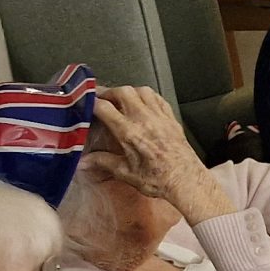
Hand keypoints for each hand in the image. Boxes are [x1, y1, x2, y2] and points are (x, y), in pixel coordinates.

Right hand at [87, 87, 232, 225]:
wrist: (186, 180)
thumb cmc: (158, 179)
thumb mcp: (125, 173)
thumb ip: (102, 162)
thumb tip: (83, 162)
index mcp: (129, 132)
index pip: (104, 107)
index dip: (91, 101)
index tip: (84, 102)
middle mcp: (145, 120)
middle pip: (123, 92)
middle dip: (109, 92)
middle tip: (101, 98)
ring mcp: (160, 117)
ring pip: (142, 91)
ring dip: (129, 91)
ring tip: (120, 99)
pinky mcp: (172, 119)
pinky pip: (158, 98)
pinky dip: (147, 96)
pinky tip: (143, 102)